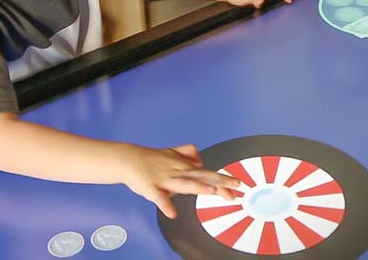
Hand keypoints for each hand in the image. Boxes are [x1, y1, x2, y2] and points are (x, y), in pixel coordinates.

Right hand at [120, 143, 239, 218]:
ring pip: (184, 183)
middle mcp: (178, 171)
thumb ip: (187, 154)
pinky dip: (165, 205)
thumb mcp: (172, 153)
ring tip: (211, 191)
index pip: (207, 174)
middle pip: (202, 177)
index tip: (238, 187)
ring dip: (197, 187)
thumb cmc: (151, 159)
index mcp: (184, 167)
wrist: (129, 159)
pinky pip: (158, 198)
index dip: (223, 180)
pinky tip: (172, 214)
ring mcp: (165, 179)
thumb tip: (200, 160)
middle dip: (220, 181)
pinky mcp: (151, 187)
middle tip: (237, 186)